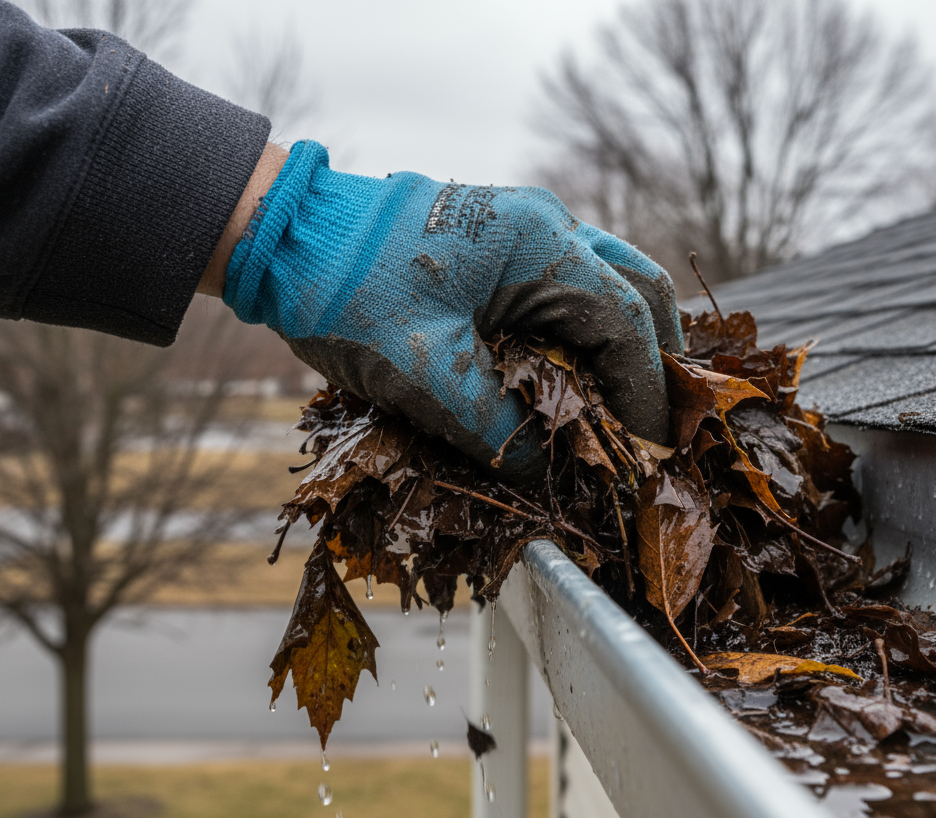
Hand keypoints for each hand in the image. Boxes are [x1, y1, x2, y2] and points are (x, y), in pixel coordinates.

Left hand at [222, 141, 681, 478]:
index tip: (655, 449)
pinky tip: (570, 374)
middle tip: (652, 429)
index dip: (649, 391)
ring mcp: (525, 226)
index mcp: (541, 242)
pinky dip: (583, 330)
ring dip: (622, 343)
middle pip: (638, 290)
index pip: (627, 322)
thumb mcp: (424, 371)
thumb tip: (545, 475)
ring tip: (620, 409)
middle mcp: (547, 224)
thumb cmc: (345, 291)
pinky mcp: (500, 241)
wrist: (281, 234)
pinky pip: (568, 283)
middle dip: (654, 360)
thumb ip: (495, 427)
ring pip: (608, 282)